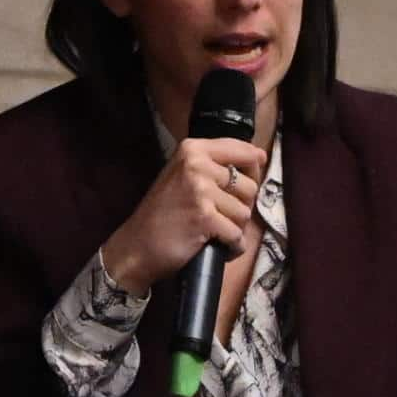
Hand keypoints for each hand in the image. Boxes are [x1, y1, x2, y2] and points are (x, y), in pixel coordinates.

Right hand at [98, 136, 270, 291]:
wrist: (137, 245)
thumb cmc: (163, 212)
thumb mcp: (182, 174)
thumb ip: (214, 164)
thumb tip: (258, 156)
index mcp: (193, 149)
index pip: (242, 150)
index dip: (254, 167)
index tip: (252, 176)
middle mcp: (197, 165)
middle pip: (249, 186)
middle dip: (241, 206)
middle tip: (220, 215)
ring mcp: (201, 191)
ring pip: (245, 213)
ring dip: (234, 228)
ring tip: (213, 231)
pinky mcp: (205, 218)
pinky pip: (237, 235)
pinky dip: (231, 246)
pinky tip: (215, 246)